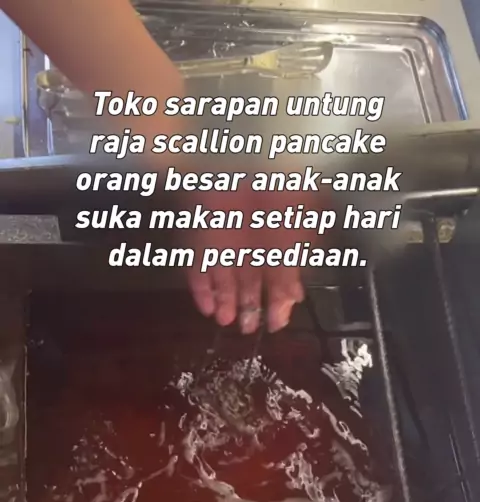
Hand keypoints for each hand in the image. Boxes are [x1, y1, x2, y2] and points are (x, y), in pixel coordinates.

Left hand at [185, 187, 317, 333]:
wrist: (245, 160)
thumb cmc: (278, 196)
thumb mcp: (291, 238)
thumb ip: (288, 271)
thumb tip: (293, 300)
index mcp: (279, 240)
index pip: (278, 278)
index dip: (277, 303)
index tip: (276, 325)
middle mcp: (252, 242)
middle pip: (250, 280)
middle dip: (249, 306)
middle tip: (248, 330)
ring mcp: (224, 239)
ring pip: (224, 277)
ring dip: (225, 301)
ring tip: (227, 321)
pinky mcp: (199, 235)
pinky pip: (198, 266)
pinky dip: (201, 288)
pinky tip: (205, 308)